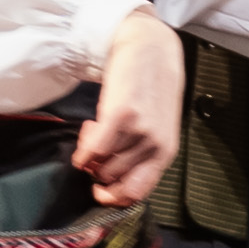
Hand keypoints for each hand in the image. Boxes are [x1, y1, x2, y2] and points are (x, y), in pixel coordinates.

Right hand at [71, 11, 185, 208]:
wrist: (151, 49)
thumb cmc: (152, 90)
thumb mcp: (157, 127)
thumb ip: (142, 154)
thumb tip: (111, 181)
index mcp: (165, 153)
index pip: (136, 193)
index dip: (112, 198)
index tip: (97, 191)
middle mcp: (155, 146)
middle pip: (113, 180)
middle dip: (97, 168)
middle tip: (97, 146)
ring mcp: (140, 132)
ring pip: (101, 165)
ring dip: (90, 153)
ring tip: (95, 130)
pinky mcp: (123, 115)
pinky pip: (94, 149)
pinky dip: (83, 151)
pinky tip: (85, 134)